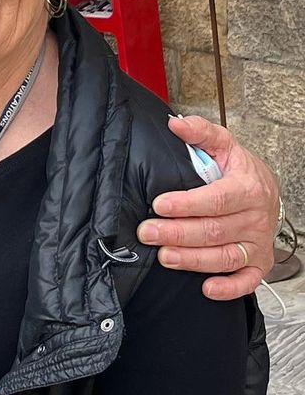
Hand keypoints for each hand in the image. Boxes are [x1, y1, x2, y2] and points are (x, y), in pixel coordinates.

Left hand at [137, 115, 279, 299]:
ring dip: (193, 260)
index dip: (187, 204)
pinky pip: (248, 281)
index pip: (216, 199)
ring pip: (226, 256)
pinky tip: (205, 289)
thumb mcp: (223, 143)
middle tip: (147, 232)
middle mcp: (256, 218)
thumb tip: (175, 124)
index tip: (159, 204)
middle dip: (178, 233)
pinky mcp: (260, 263)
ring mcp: (259, 243)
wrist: (266, 189)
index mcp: (248, 188)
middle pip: (215, 230)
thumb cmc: (237, 167)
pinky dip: (229, 288)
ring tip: (164, 257)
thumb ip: (200, 131)